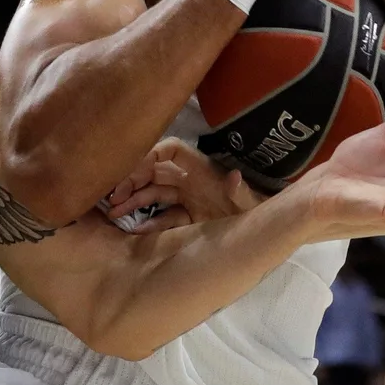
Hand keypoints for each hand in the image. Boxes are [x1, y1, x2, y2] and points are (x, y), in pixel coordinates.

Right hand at [104, 138, 262, 232]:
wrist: (271, 233)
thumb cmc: (262, 213)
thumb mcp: (253, 206)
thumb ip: (241, 193)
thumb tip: (233, 177)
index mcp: (202, 170)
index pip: (170, 150)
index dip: (148, 155)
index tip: (131, 172)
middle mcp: (192, 180)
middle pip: (154, 172)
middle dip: (132, 180)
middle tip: (113, 197)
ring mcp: (189, 199)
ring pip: (154, 194)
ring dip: (134, 201)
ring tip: (113, 214)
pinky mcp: (190, 218)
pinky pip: (163, 217)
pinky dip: (148, 224)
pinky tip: (133, 231)